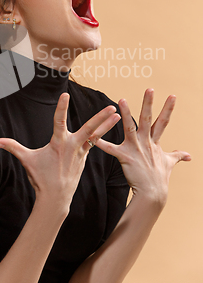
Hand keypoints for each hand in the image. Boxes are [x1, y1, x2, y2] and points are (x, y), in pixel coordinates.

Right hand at [0, 93, 120, 212]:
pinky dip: (101, 135)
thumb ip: (12, 147)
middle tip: (112, 107)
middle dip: (101, 117)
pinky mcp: (85, 157)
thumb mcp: (26, 160)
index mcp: (58, 143)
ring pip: (96, 135)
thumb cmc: (40, 177)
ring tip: (118, 115)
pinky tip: (108, 128)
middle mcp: (73, 145)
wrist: (55, 198)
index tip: (65, 95)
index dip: (61, 107)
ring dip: (107, 125)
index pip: (59, 121)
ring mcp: (81, 152)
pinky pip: (95, 143)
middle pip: (89, 128)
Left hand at [93, 89, 190, 205]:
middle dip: (148, 104)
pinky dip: (101, 143)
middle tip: (149, 88)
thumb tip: (189, 155)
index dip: (168, 108)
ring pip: (129, 127)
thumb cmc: (159, 178)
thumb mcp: (169, 163)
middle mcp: (145, 142)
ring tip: (121, 100)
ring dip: (126, 114)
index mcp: (154, 141)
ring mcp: (135, 149)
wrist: (152, 194)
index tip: (172, 95)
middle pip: (147, 119)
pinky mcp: (125, 157)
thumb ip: (177, 156)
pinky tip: (93, 135)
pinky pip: (111, 149)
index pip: (163, 122)